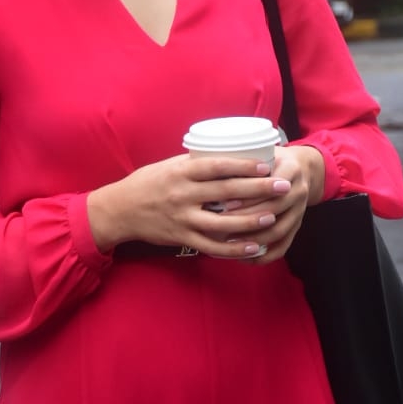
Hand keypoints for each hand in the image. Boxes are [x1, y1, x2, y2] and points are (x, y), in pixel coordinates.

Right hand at [87, 153, 294, 258]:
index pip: (218, 166)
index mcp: (182, 172)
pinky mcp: (182, 237)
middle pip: (226, 192)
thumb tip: (228, 155)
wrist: (120, 210)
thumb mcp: (169, 165)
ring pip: (223, 222)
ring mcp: (182, 218)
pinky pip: (212, 246)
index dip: (244, 166)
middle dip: (258, 190)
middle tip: (283, 186)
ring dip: (251, 221)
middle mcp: (183, 195)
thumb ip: (196, 164)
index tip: (267, 165)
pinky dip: (234, 248)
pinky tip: (254, 246)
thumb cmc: (148, 183)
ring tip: (273, 216)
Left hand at [218, 145, 324, 263]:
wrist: (302, 169)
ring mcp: (300, 211)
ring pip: (278, 231)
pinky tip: (244, 259)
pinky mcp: (297, 227)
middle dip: (246, 218)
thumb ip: (241, 159)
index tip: (225, 201)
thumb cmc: (271, 159)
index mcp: (290, 168)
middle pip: (273, 209)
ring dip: (253, 239)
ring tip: (228, 242)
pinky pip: (283, 246)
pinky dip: (264, 255)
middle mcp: (299, 190)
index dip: (248, 195)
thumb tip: (205, 162)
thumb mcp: (262, 152)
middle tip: (220, 223)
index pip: (269, 184)